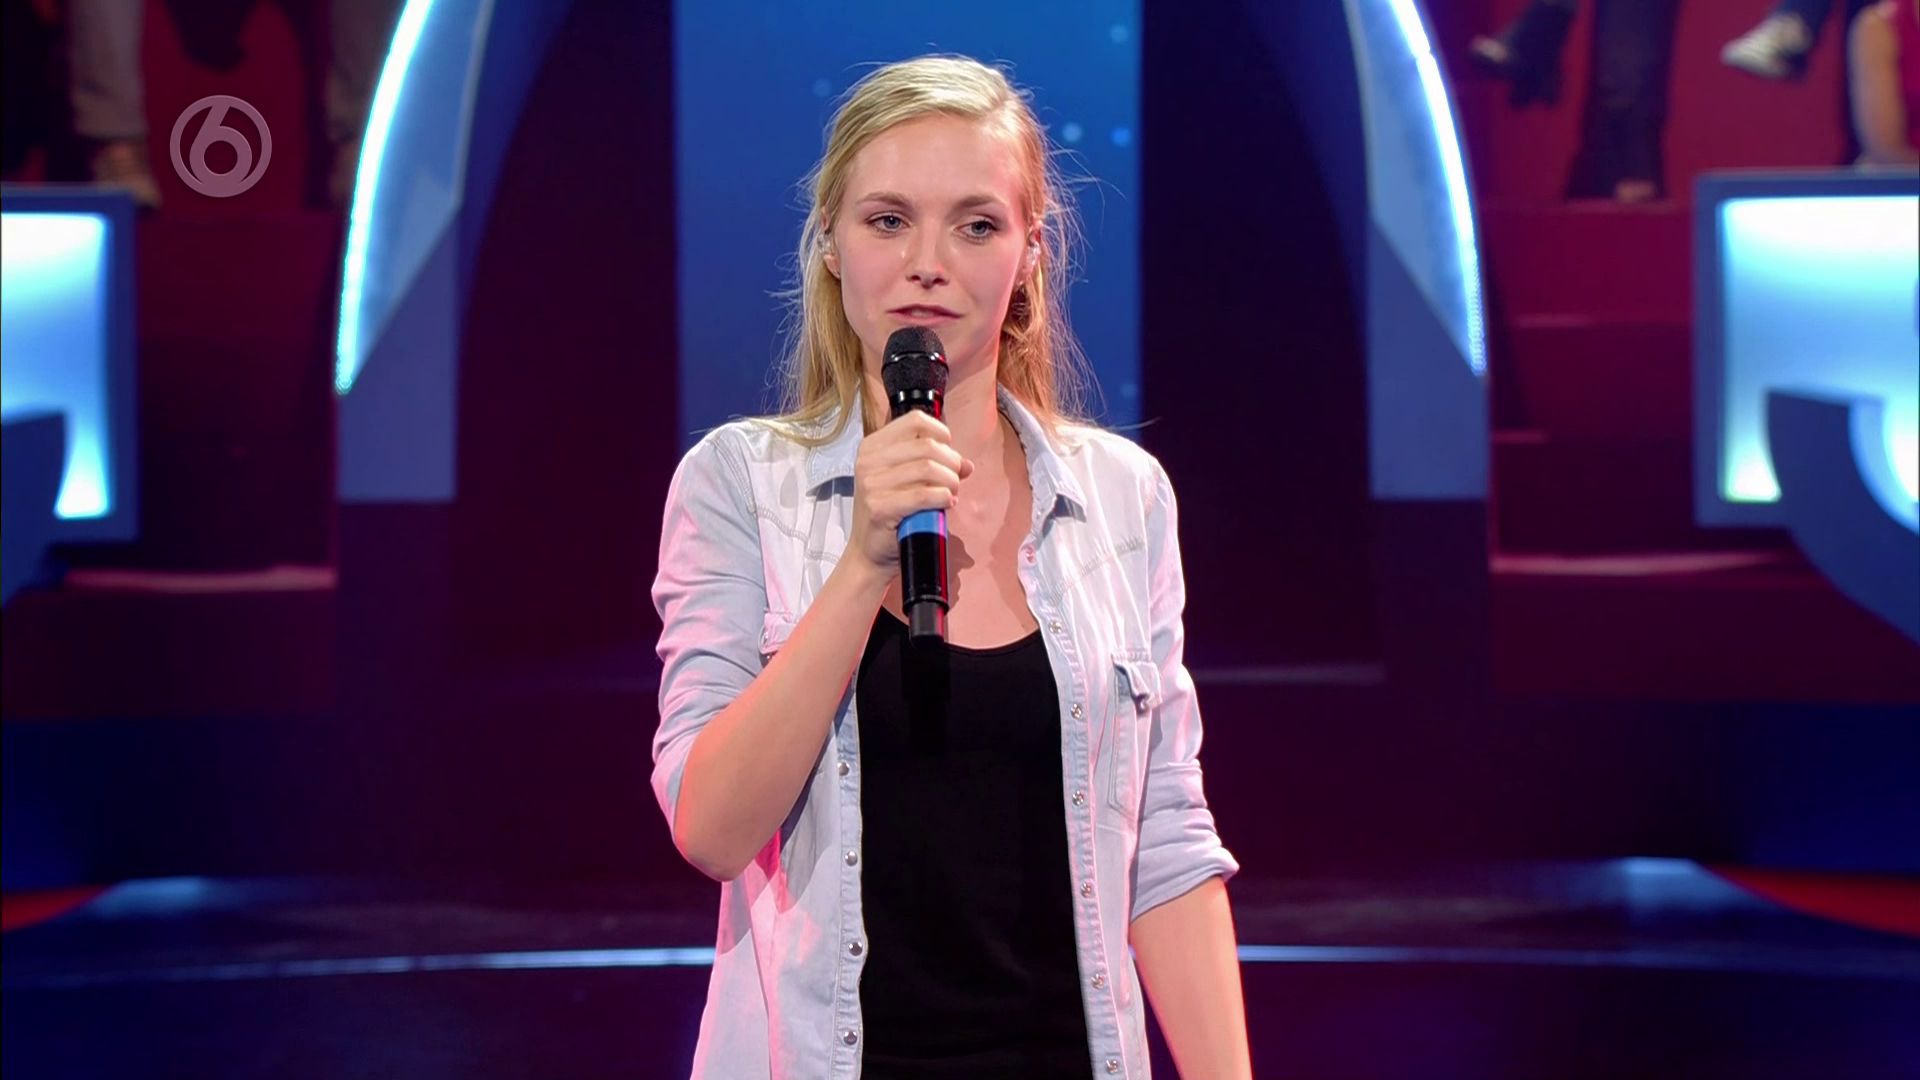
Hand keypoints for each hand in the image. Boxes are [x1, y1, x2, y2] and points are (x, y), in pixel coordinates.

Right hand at [845, 410, 973, 577]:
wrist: (869, 552)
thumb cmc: (891, 514)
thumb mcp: (907, 482)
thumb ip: (935, 466)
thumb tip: (967, 464)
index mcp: (872, 447)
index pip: (915, 421)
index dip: (941, 433)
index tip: (949, 452)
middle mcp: (868, 461)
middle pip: (926, 445)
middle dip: (951, 462)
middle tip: (955, 480)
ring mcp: (870, 484)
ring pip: (928, 469)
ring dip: (950, 482)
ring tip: (951, 493)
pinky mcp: (879, 507)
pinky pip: (923, 495)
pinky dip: (942, 498)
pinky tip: (947, 503)